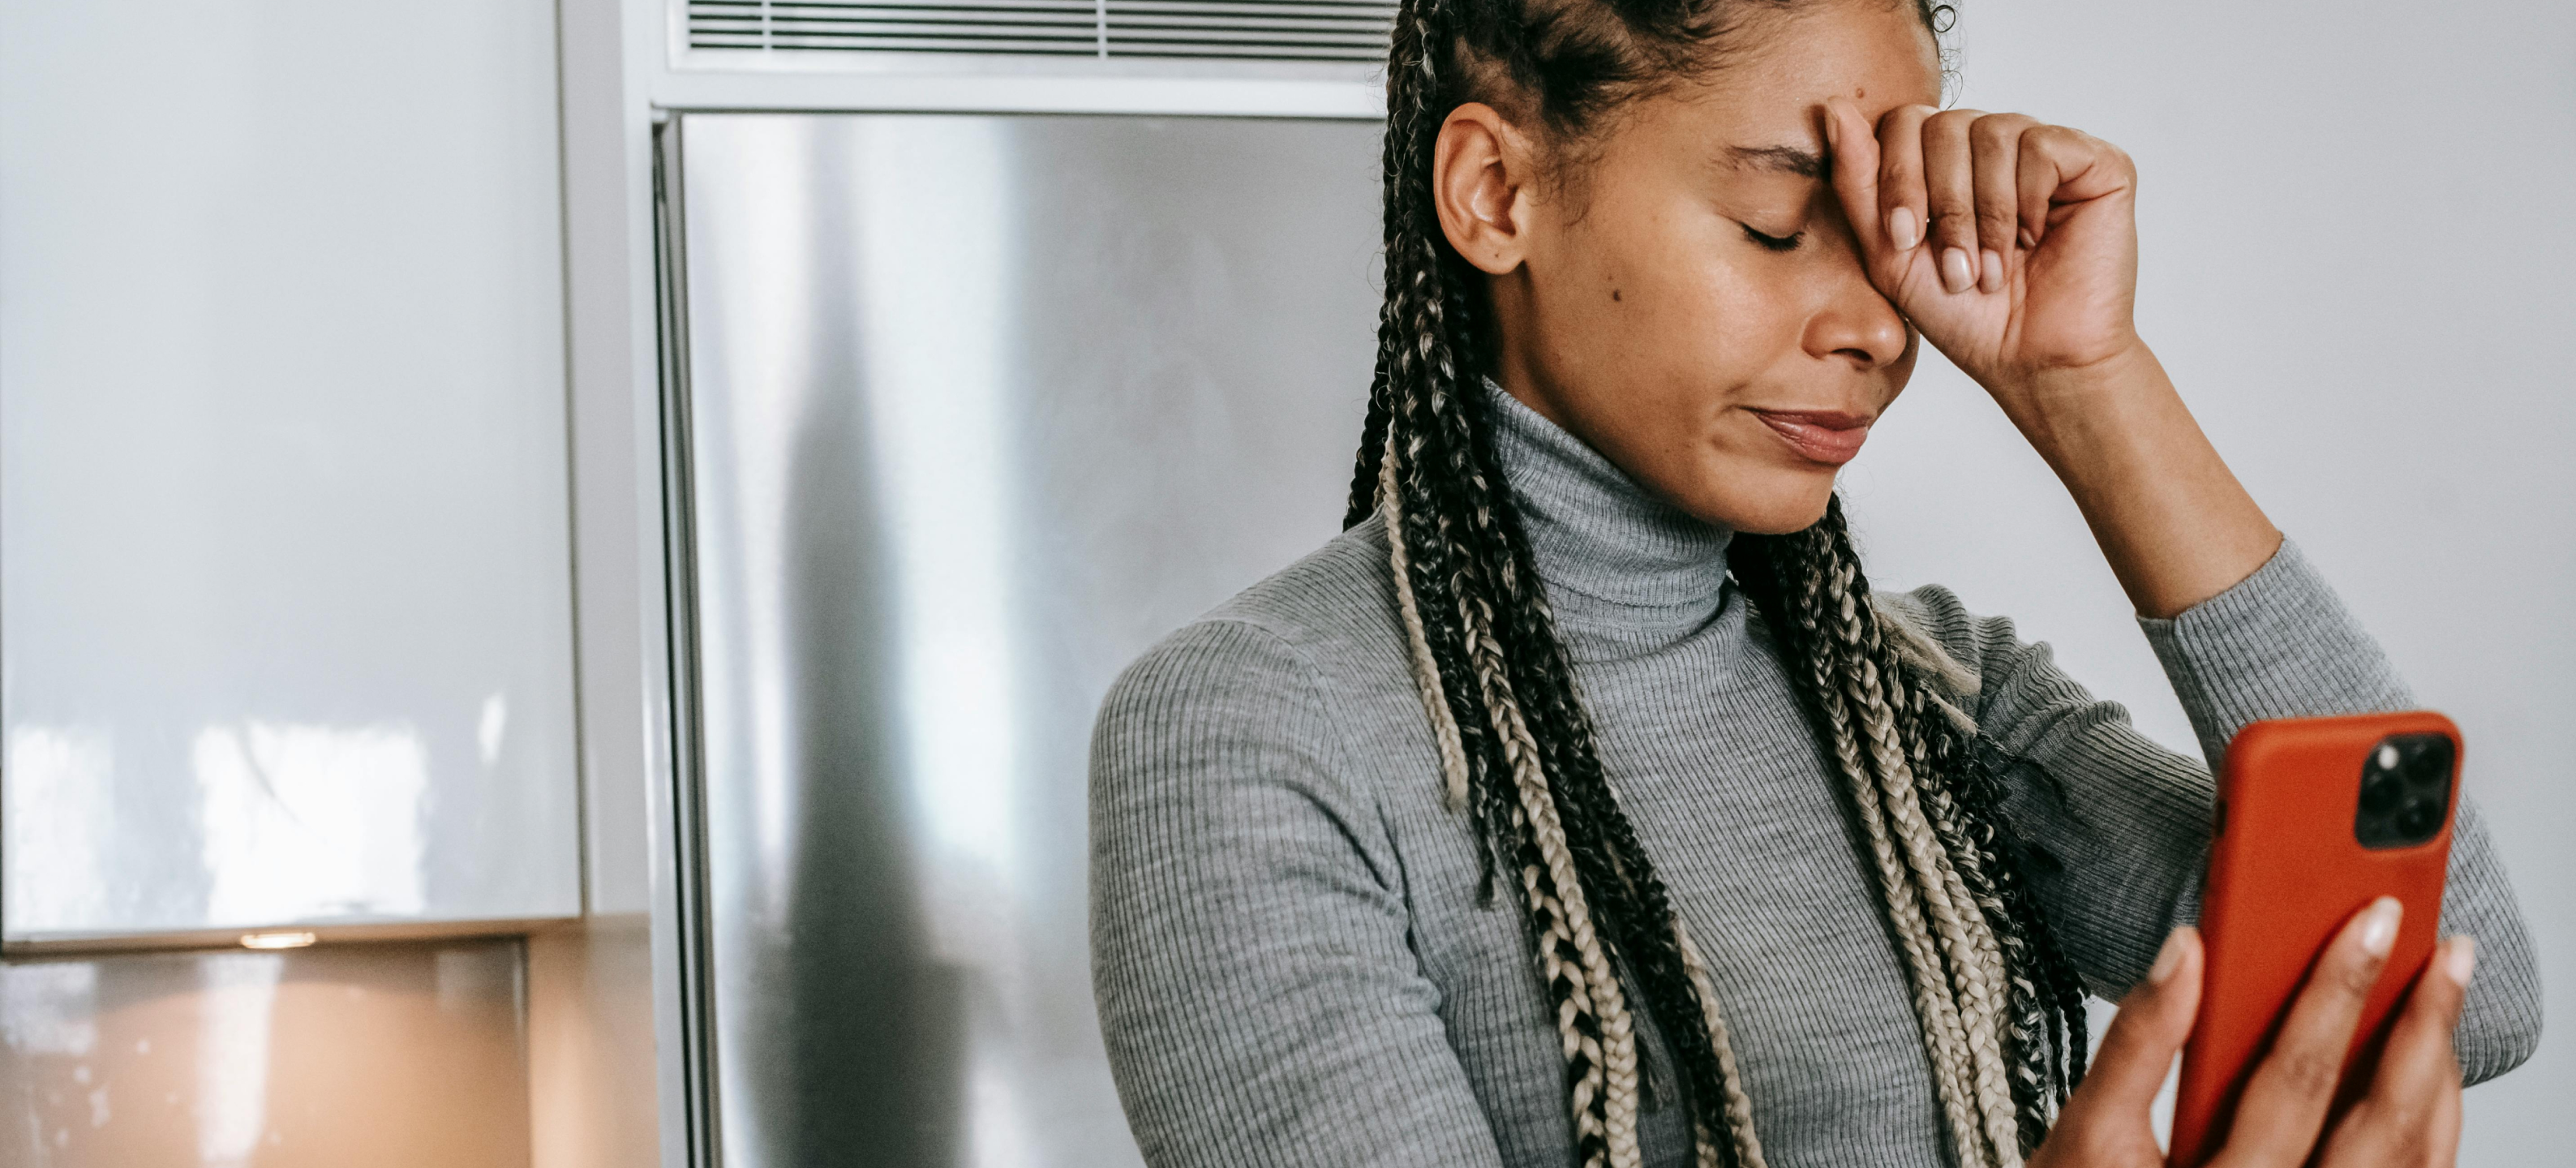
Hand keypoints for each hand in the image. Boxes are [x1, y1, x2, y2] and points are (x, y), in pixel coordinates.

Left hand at [1820, 98, 2141, 412]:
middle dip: (1942, 205)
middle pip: (1944, 125)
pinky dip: (2029, 201)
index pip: (1905, 122)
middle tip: (1957, 268)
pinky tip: (2036, 238)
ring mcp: (2046, 149)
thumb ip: (1859, 181)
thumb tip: (1834, 108)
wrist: (2031, 360)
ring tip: (1993, 268)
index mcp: (1946, 161)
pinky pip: (2043, 144)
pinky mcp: (2096, 161)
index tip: (1906, 241)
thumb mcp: (1890, 251)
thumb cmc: (1963, 315)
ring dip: (1986, 214)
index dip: (1898, 178)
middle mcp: (1995, 145)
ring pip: (1993, 133)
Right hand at [2032, 902, 2474, 1167]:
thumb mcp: (2088, 1134)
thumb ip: (2136, 1043)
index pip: (2296, 1077)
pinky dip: (2430, 1124)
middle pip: (2382, 1120)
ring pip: (2415, 1157)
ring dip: (2436, 1073)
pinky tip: (2424, 1074)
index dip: (2338, 992)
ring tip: (2441, 1001)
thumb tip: (2183, 951)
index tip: (2368, 925)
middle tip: (2444, 951)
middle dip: (2422, 1025)